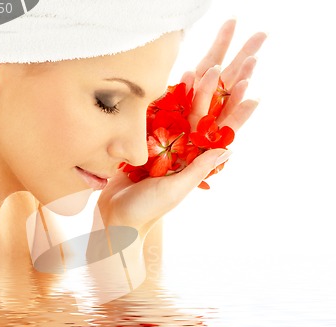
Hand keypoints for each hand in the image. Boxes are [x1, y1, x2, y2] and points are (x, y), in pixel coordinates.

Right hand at [97, 20, 266, 237]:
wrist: (117, 215)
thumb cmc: (148, 208)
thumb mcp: (176, 189)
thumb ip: (198, 168)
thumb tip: (229, 148)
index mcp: (193, 163)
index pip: (218, 137)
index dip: (235, 117)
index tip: (252, 96)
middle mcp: (181, 152)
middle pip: (201, 119)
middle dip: (213, 95)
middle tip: (224, 69)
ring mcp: (162, 146)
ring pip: (179, 114)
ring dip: (190, 92)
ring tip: (200, 68)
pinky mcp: (143, 143)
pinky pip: (155, 118)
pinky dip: (163, 100)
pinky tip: (172, 81)